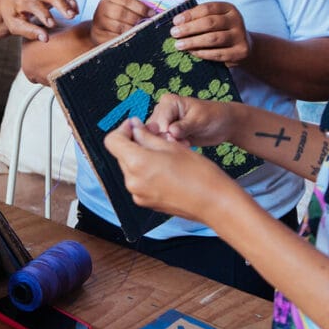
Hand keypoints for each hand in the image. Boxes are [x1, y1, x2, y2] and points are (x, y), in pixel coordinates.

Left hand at [0, 0, 77, 41]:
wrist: (6, 0)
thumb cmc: (11, 15)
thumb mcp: (15, 26)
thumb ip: (30, 32)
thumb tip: (45, 38)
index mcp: (21, 1)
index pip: (34, 5)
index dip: (44, 14)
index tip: (52, 25)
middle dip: (61, 4)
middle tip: (71, 17)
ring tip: (75, 13)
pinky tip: (74, 8)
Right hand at [91, 0, 155, 44]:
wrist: (101, 26)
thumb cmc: (118, 15)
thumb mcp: (127, 7)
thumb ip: (139, 8)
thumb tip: (153, 15)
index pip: (127, 1)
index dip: (141, 8)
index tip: (152, 14)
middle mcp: (103, 7)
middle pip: (122, 14)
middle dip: (137, 21)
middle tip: (148, 26)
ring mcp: (99, 22)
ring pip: (119, 27)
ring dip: (132, 31)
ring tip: (141, 33)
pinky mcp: (98, 35)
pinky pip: (114, 39)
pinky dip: (124, 40)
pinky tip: (132, 40)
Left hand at [104, 117, 232, 223]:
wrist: (216, 204)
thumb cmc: (199, 173)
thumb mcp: (171, 145)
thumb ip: (146, 136)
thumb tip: (133, 127)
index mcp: (136, 163)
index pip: (112, 141)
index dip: (122, 130)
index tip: (135, 125)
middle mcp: (132, 181)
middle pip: (121, 154)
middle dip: (134, 143)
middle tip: (155, 136)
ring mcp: (138, 194)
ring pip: (131, 168)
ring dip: (141, 158)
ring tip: (165, 155)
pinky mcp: (146, 203)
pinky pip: (140, 181)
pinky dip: (147, 172)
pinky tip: (166, 170)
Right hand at [147, 93, 236, 145]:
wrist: (224, 124)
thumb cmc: (214, 116)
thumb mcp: (200, 120)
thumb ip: (184, 126)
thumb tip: (170, 132)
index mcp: (168, 102)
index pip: (158, 120)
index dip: (165, 133)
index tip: (177, 139)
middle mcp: (162, 111)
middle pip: (154, 130)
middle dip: (167, 140)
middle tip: (184, 143)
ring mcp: (164, 123)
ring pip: (156, 138)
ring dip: (170, 144)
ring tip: (186, 144)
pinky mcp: (168, 134)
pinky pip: (163, 143)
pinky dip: (172, 147)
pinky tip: (185, 146)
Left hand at [170, 1, 251, 65]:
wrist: (244, 47)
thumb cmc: (222, 31)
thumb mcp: (214, 19)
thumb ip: (198, 18)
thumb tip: (176, 22)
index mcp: (228, 8)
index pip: (207, 8)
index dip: (190, 14)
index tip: (175, 21)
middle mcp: (236, 20)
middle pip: (209, 23)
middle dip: (189, 28)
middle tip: (174, 34)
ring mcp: (240, 36)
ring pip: (213, 38)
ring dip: (192, 42)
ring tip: (179, 45)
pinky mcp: (240, 52)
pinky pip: (217, 53)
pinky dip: (202, 53)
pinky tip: (191, 52)